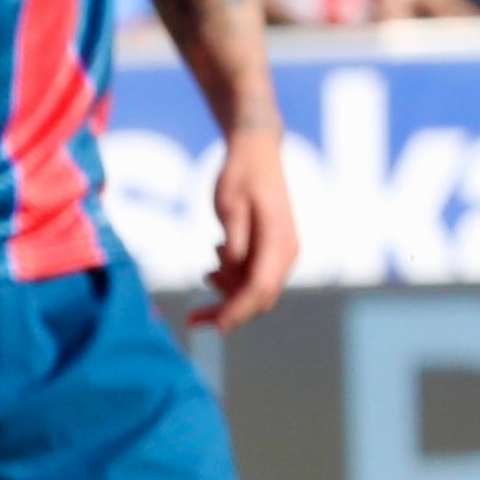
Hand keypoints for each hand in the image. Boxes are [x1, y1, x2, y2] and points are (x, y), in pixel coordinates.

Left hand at [199, 125, 297, 330]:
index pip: (259, 289)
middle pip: (258, 297)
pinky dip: (232, 277)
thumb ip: (234, 245)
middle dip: (227, 311)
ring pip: (255, 289)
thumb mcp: (230, 208)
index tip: (215, 327)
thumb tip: (232, 276)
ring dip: (228, 291)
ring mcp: (281, 252)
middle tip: (193, 318)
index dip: (237, 311)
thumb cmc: (241, 176)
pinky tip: (217, 258)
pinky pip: (253, 275)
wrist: (256, 152)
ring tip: (208, 269)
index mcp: (280, 242)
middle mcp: (286, 252)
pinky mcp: (272, 249)